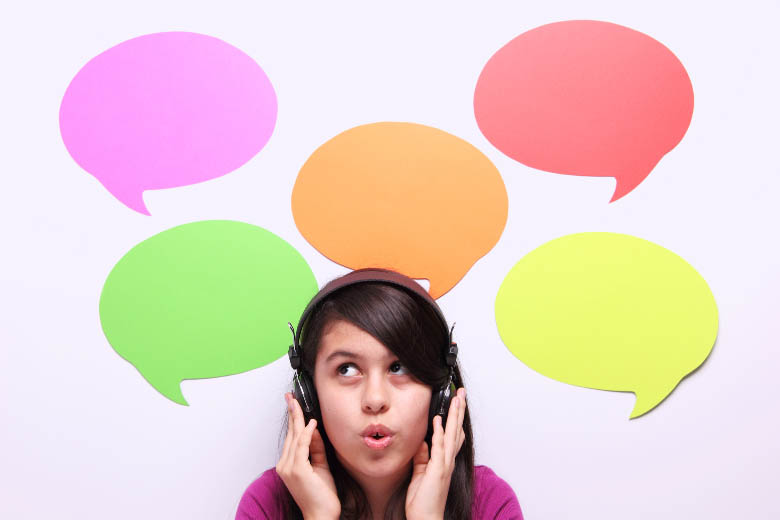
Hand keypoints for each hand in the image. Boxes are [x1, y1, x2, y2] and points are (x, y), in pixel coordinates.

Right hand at [276, 393, 340, 519]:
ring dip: (298, 419)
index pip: (291, 438)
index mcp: (288, 465)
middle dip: (291, 414)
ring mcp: (289, 468)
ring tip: (298, 403)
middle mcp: (285, 465)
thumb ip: (317, 449)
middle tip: (290, 396)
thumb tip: (316, 431)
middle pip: (290, 434)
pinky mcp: (297, 470)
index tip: (293, 404)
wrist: (321, 515)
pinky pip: (302, 446)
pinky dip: (307, 433)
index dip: (293, 420)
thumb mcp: (321, 466)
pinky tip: (311, 423)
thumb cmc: (322, 496)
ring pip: (295, 437)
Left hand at [406, 387, 466, 519]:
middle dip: (459, 411)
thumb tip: (421, 442)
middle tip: (462, 393)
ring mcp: (444, 465)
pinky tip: (438, 420)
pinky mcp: (438, 471)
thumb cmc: (423, 501)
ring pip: (451, 435)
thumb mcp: (420, 474)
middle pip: (456, 430)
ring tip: (457, 399)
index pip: (452, 435)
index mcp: (444, 461)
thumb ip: (422, 458)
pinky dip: (438, 433)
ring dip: (454, 416)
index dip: (456, 418)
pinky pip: (438, 448)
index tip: (457, 403)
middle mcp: (448, 461)